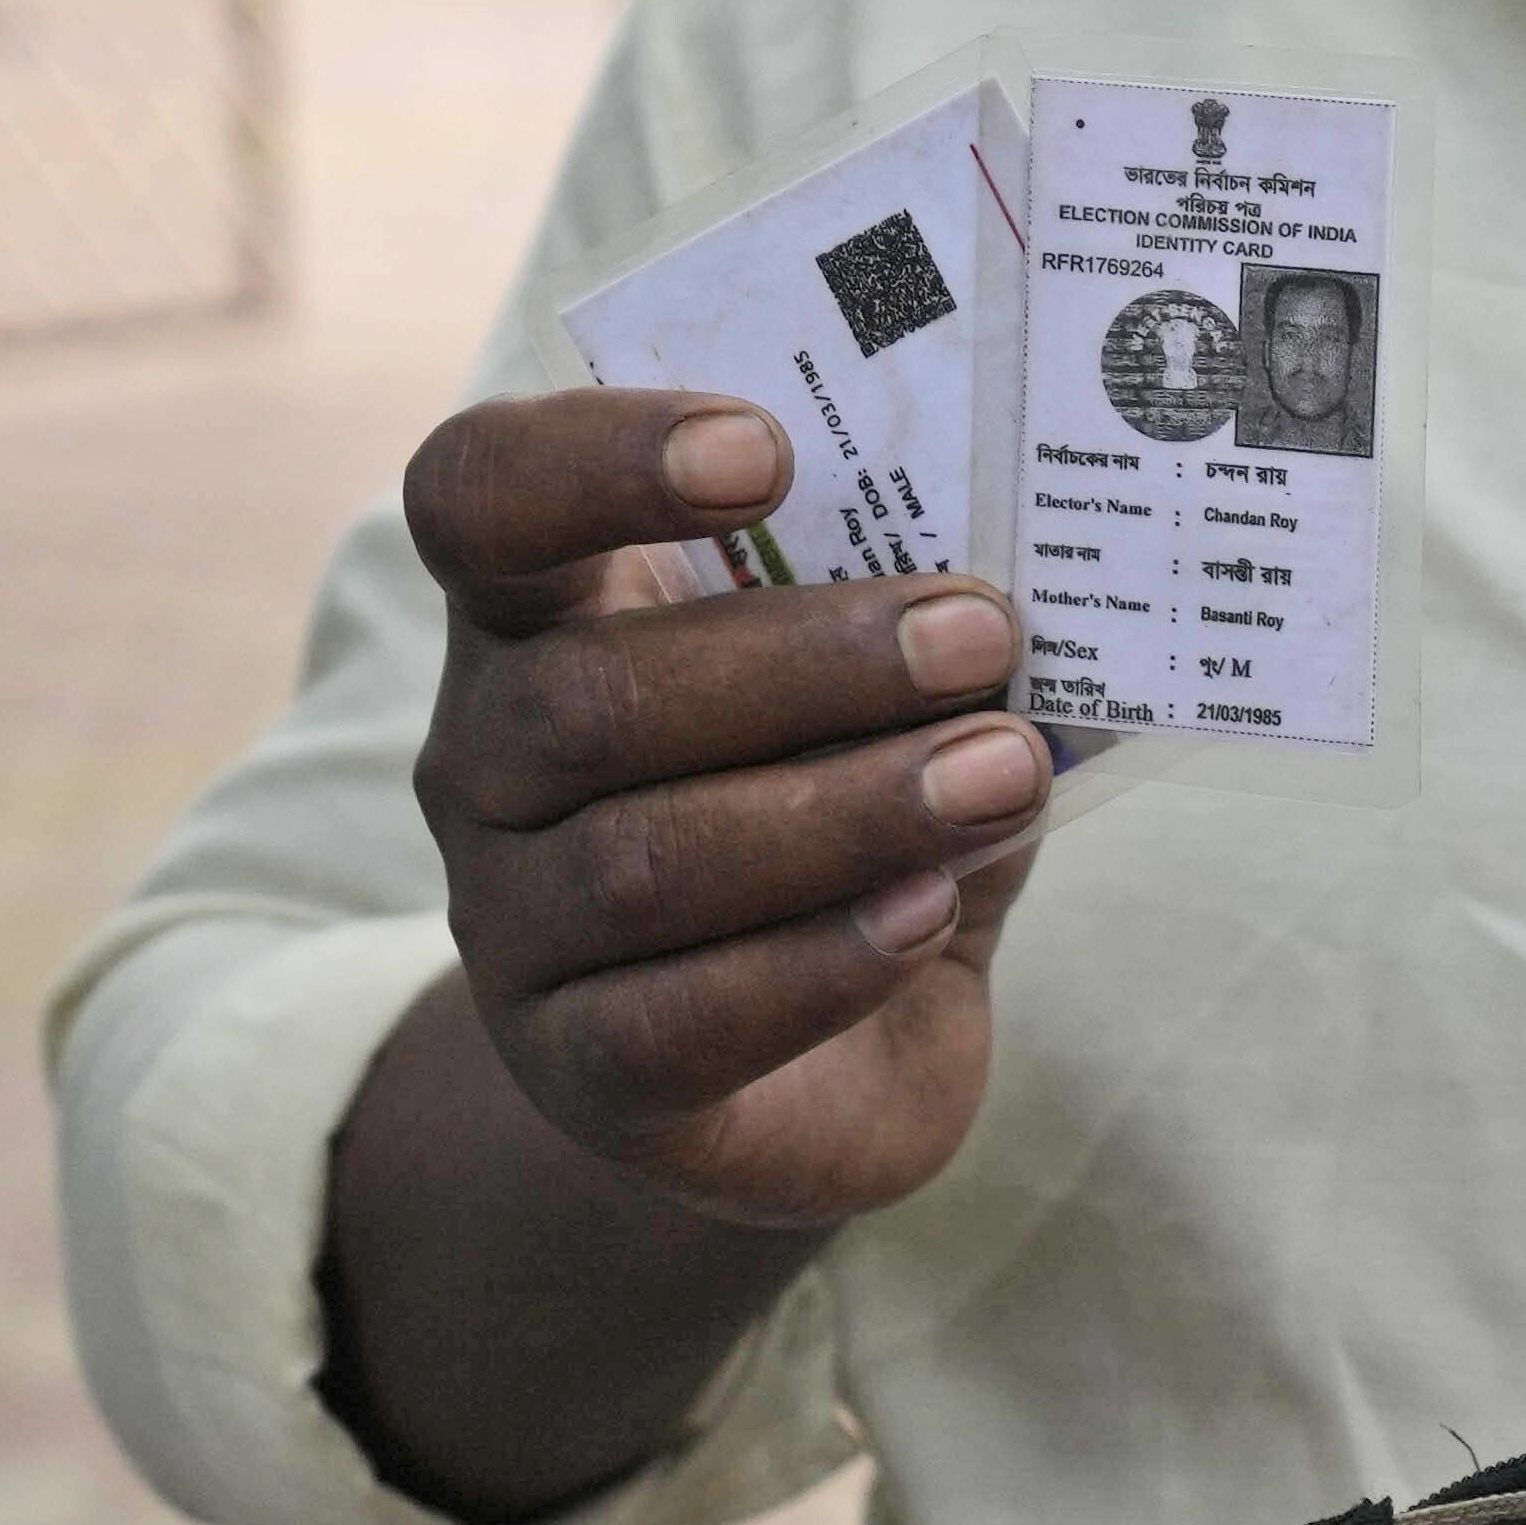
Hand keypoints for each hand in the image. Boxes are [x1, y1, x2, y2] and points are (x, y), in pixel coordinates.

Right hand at [404, 390, 1051, 1227]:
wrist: (830, 1068)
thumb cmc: (854, 819)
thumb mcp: (890, 699)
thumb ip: (921, 625)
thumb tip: (1042, 575)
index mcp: (537, 619)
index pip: (482, 498)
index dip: (596, 458)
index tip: (767, 449)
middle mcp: (488, 763)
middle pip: (588, 695)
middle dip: (805, 660)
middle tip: (980, 633)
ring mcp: (514, 928)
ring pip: (643, 863)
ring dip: (845, 811)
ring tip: (1008, 776)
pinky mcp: (583, 1074)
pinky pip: (675, 1023)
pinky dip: (818, 964)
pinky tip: (930, 914)